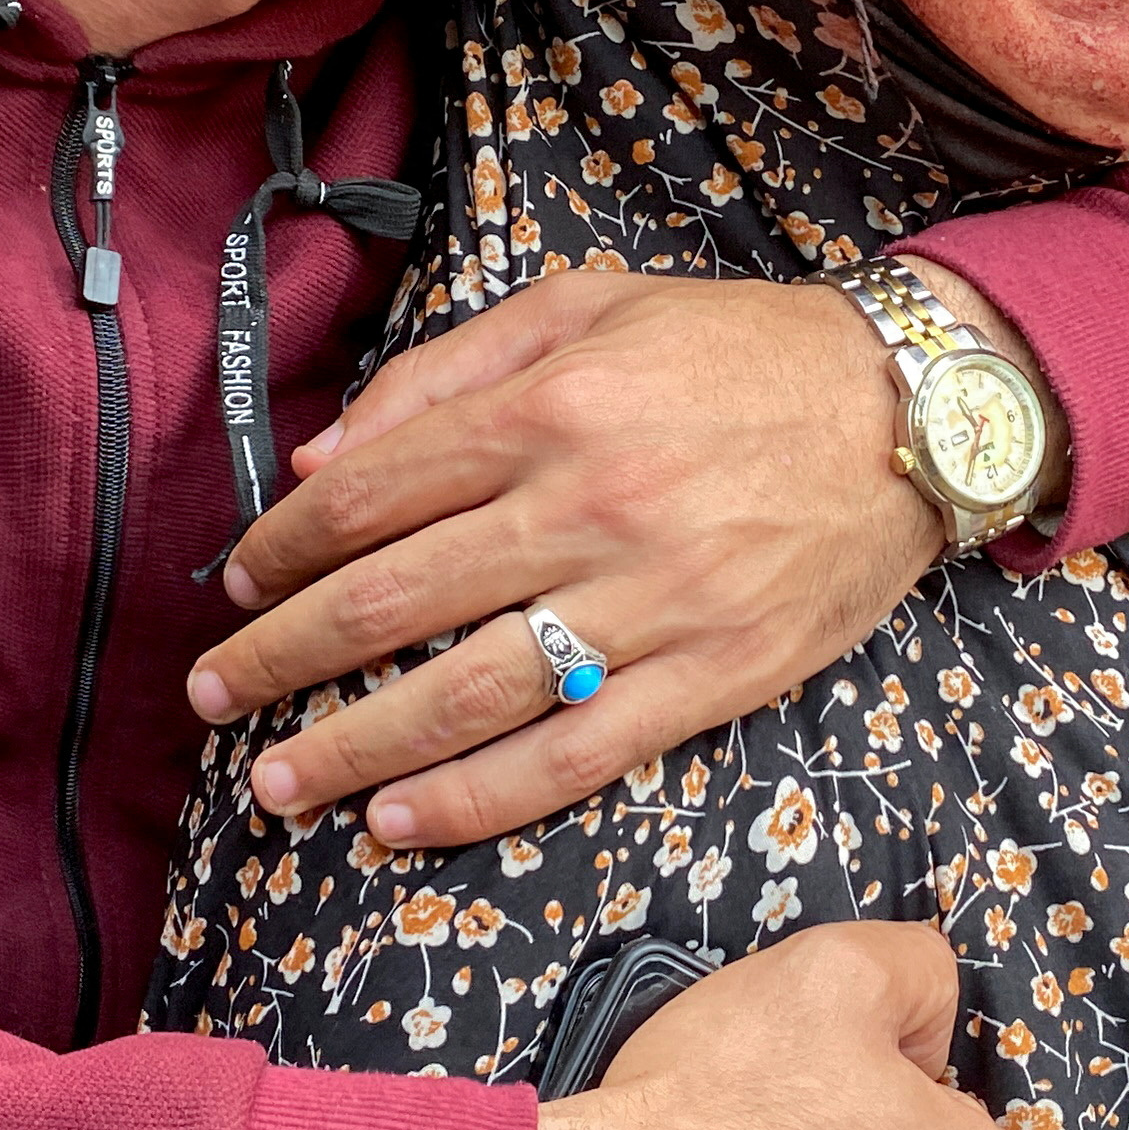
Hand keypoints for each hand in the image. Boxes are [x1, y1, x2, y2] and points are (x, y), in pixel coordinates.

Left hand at [185, 267, 968, 847]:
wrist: (913, 410)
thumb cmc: (738, 352)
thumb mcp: (589, 307)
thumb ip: (449, 370)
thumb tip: (325, 461)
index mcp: (551, 408)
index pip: (371, 492)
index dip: (284, 549)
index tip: (239, 588)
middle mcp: (589, 507)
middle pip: (391, 602)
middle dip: (282, 660)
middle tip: (215, 697)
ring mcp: (653, 603)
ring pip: (466, 695)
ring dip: (352, 747)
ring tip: (279, 782)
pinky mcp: (714, 677)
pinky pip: (572, 757)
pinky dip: (474, 799)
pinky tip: (400, 821)